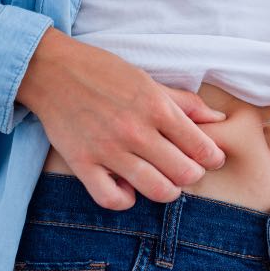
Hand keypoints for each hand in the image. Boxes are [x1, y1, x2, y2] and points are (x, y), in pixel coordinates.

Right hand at [17, 27, 226, 209]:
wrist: (51, 70)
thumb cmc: (104, 73)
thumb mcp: (149, 80)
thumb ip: (186, 103)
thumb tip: (218, 120)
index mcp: (157, 107)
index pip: (201, 147)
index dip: (213, 158)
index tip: (211, 158)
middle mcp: (136, 131)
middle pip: (184, 174)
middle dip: (193, 174)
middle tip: (186, 168)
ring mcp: (108, 150)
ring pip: (156, 190)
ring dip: (168, 190)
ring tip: (164, 180)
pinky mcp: (82, 164)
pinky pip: (112, 199)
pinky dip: (126, 199)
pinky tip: (129, 187)